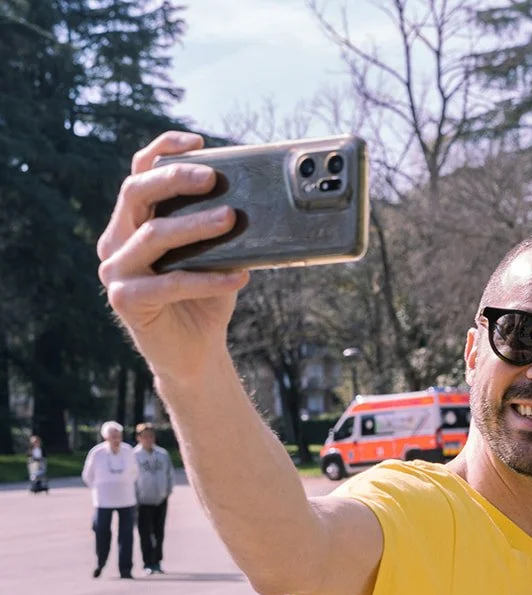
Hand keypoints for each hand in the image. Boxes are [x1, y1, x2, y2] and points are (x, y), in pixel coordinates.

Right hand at [97, 131, 249, 381]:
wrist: (195, 352)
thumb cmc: (205, 297)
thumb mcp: (213, 255)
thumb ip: (217, 228)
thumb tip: (251, 199)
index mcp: (132, 222)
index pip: (140, 174)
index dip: (163, 151)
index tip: (197, 142)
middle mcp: (115, 241)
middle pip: (136, 194)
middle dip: (175, 179)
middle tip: (214, 178)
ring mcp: (115, 271)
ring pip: (153, 236)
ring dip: (196, 226)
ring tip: (232, 219)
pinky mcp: (125, 301)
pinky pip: (170, 282)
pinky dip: (208, 278)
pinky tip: (240, 277)